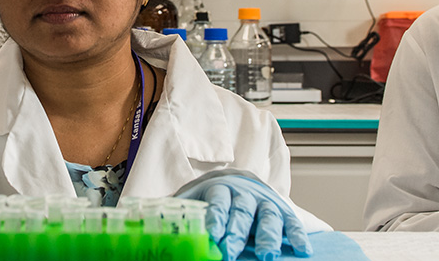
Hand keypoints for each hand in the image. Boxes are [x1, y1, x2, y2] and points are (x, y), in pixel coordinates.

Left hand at [176, 170, 310, 260]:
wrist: (239, 183)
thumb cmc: (211, 199)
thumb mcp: (190, 201)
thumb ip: (172, 211)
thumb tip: (137, 218)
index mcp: (218, 189)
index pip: (216, 203)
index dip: (215, 219)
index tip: (211, 236)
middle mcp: (244, 193)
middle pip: (241, 212)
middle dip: (237, 233)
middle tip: (231, 251)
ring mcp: (265, 202)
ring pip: (268, 217)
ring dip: (269, 236)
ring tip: (267, 255)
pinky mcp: (282, 210)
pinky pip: (292, 222)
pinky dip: (297, 234)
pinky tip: (301, 249)